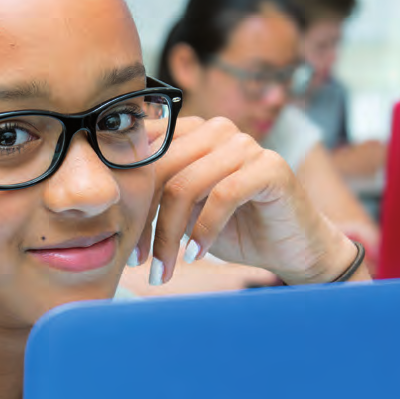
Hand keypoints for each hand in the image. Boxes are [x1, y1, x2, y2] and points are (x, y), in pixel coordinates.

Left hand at [139, 116, 359, 284]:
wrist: (291, 247)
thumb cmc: (232, 228)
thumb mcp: (184, 209)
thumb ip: (154, 194)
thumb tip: (108, 201)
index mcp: (190, 132)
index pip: (143, 155)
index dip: (126, 197)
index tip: (118, 237)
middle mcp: (216, 130)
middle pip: (159, 170)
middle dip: (143, 221)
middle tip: (137, 261)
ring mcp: (244, 144)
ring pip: (185, 186)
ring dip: (168, 234)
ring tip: (162, 268)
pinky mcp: (270, 167)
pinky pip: (222, 196)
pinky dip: (204, 230)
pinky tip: (196, 256)